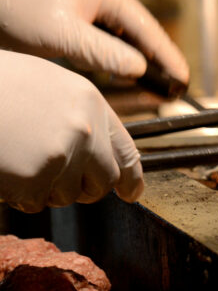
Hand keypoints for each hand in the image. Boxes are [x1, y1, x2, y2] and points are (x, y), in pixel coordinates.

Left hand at [0, 0, 187, 81]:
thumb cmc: (21, 15)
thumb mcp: (64, 35)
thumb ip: (104, 52)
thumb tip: (140, 70)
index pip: (147, 28)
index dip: (167, 55)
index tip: (183, 77)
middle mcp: (108, 2)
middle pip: (144, 36)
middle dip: (160, 62)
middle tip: (178, 87)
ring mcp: (97, 15)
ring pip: (130, 44)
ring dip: (143, 65)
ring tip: (161, 88)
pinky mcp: (86, 29)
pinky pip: (113, 49)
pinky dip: (122, 66)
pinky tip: (130, 81)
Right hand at [0, 50, 141, 211]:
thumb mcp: (50, 87)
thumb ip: (80, 117)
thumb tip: (98, 152)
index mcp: (91, 103)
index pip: (126, 151)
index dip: (131, 178)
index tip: (131, 193)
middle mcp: (86, 129)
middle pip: (104, 181)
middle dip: (86, 189)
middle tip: (60, 184)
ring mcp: (62, 154)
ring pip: (68, 196)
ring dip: (47, 191)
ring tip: (21, 160)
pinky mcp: (34, 177)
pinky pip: (35, 203)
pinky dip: (20, 196)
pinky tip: (6, 170)